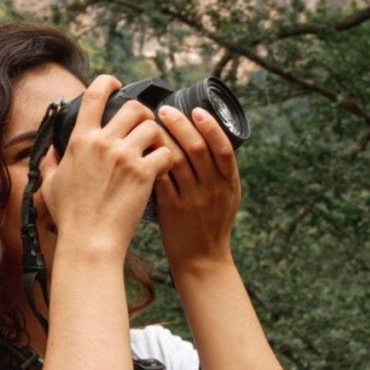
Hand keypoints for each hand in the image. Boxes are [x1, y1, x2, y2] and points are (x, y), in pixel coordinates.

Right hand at [40, 75, 173, 259]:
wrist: (90, 240)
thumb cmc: (71, 217)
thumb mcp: (51, 186)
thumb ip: (50, 164)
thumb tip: (50, 153)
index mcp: (80, 140)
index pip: (94, 95)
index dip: (108, 82)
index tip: (116, 84)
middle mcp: (103, 142)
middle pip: (133, 107)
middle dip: (143, 113)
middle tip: (145, 126)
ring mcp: (125, 156)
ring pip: (153, 127)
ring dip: (157, 135)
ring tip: (155, 148)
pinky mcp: (144, 173)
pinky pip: (166, 152)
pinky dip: (168, 158)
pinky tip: (163, 168)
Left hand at [154, 105, 241, 274]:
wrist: (202, 259)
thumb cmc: (211, 223)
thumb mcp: (226, 196)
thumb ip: (218, 171)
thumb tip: (206, 136)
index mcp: (229, 183)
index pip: (222, 148)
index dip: (210, 126)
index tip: (195, 110)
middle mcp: (213, 189)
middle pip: (197, 149)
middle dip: (179, 125)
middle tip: (164, 110)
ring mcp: (193, 200)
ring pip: (175, 161)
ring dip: (160, 139)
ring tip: (148, 125)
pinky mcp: (173, 210)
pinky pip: (160, 179)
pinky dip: (150, 162)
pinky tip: (141, 150)